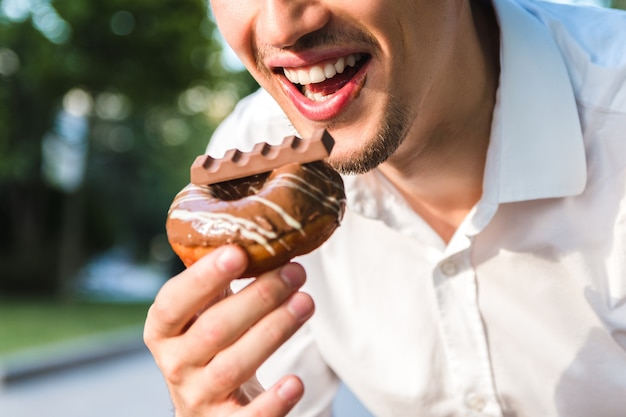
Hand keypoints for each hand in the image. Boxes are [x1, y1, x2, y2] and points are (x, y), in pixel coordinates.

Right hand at [144, 245, 314, 416]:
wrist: (209, 408)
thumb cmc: (211, 345)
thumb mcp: (202, 312)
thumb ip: (213, 279)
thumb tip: (250, 227)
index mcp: (163, 330)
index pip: (174, 302)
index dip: (204, 278)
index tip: (239, 251)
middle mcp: (175, 365)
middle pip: (215, 330)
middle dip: (259, 297)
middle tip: (295, 271)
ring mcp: (198, 398)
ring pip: (235, 365)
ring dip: (274, 331)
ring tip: (306, 303)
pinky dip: (273, 401)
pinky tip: (295, 382)